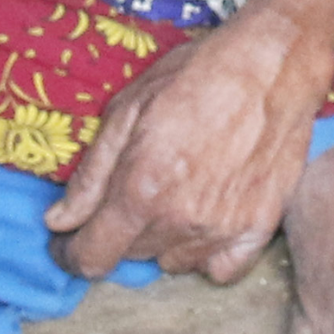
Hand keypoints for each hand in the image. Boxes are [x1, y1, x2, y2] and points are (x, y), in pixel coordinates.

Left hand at [45, 8, 326, 284]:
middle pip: (130, 255)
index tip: (68, 240)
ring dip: (162, 238)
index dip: (70, 253)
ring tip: (174, 192)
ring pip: (172, 261)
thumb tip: (59, 221)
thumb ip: (91, 175)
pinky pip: (220, 270)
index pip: (92, 256)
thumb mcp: (128, 109)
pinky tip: (204, 220)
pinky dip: (205, 253)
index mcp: (141, 190)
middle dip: (119, 230)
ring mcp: (223, 229)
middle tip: (133, 188)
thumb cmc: (198, 74)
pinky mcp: (260, 229)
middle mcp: (180, 220)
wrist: (274, 64)